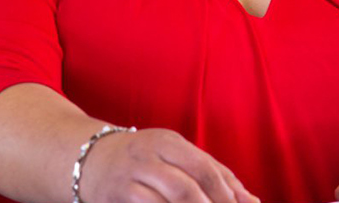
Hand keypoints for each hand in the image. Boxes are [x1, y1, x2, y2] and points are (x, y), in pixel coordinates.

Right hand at [79, 128, 259, 202]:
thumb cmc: (144, 160)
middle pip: (188, 188)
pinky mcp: (116, 196)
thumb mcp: (175, 156)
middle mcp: (149, 155)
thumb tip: (251, 201)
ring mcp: (130, 176)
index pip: (206, 168)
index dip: (227, 194)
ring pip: (169, 201)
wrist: (87, 159)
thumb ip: (213, 174)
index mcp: (169, 142)